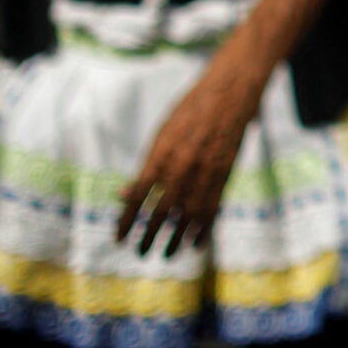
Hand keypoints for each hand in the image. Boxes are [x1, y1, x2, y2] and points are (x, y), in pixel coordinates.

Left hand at [117, 56, 264, 255]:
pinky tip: (195, 242)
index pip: (138, 197)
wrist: (229, 94)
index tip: (118, 239)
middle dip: (149, 236)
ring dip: (176, 238)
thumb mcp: (160, 135)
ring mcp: (205, 171)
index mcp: (161, 154)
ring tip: (167, 253)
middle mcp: (182, 166)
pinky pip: (213, 208)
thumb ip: (145, 167)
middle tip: (141, 253)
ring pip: (189, 215)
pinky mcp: (225, 174)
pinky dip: (203, 229)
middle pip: (162, 212)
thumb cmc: (189, 112)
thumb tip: (123, 194)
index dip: (126, 221)